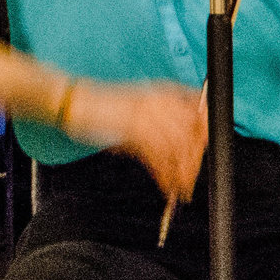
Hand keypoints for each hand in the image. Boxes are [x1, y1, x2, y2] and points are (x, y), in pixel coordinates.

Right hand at [67, 79, 206, 201]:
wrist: (74, 103)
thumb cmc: (103, 107)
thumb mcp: (138, 107)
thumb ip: (162, 120)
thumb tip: (185, 146)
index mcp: (161, 91)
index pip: (197, 109)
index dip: (205, 132)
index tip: (204, 152)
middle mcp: (157, 100)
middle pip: (190, 132)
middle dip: (193, 159)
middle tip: (190, 178)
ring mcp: (145, 113)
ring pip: (176, 146)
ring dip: (181, 171)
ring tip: (180, 187)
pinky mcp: (132, 128)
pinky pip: (157, 155)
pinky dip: (163, 174)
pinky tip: (165, 184)